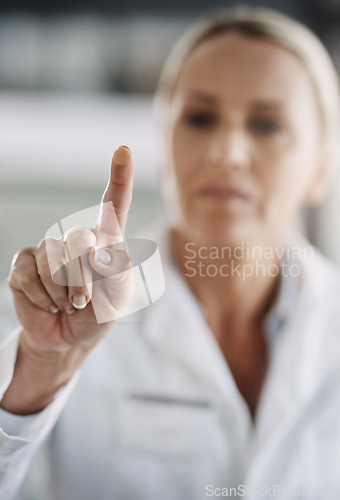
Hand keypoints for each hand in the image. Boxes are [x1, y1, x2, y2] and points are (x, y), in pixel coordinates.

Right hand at [2, 146, 134, 413]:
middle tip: (85, 301)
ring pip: (54, 260)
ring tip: (69, 304)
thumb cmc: (99, 313)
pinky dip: (43, 297)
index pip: (114, 204)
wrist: (69, 338)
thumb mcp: (118, 297)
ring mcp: (48, 249)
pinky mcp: (24, 264)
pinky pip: (30, 274)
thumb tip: (104, 251)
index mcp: (106, 241)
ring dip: (64, 292)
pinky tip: (48, 303)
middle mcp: (77, 238)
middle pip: (80, 240)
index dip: (120, 177)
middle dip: (84, 278)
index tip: (124, 150)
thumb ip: (117, 273)